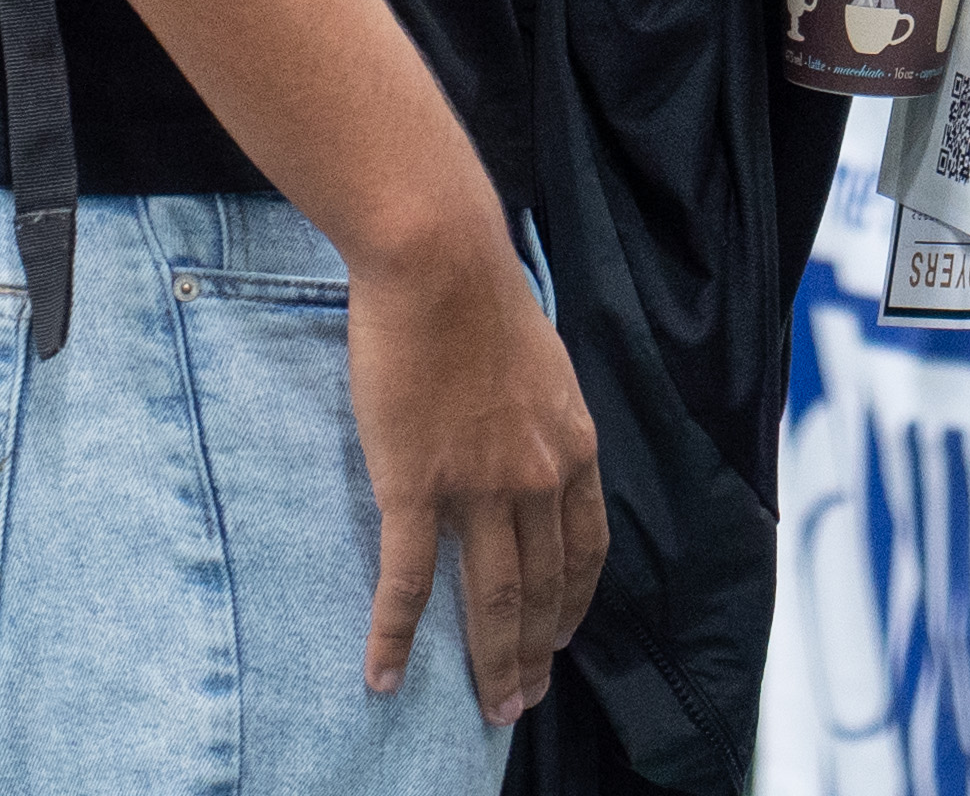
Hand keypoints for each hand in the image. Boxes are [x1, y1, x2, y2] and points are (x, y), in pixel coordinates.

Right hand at [349, 220, 604, 726]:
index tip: (564, 638)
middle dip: (536, 653)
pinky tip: (384, 675)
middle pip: (544, 588)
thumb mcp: (543, 364)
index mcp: (573, 446)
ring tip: (489, 710)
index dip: (575, 603)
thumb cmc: (482, 297)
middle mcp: (539, 477)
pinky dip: (396, 636)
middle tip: (523, 701)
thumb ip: (543, 419)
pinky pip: (410, 581)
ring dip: (491, 663)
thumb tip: (533, 444)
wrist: (439, 260)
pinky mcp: (416, 486)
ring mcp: (480, 486)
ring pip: (492, 599)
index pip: (585, 549)